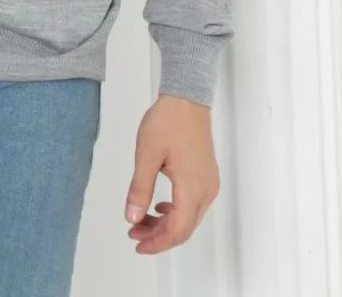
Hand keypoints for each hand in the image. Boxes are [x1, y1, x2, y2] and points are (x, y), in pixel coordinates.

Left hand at [124, 93, 220, 253]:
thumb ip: (139, 188)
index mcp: (192, 189)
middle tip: (133, 233)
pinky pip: (193, 204)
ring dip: (166, 224)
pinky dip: (175, 211)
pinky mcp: (207, 175)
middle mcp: (205, 191)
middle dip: (158, 236)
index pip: (177, 230)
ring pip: (189, 217)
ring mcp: (209, 183)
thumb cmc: (167, 122)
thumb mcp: (146, 154)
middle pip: (184, 228)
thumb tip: (132, 218)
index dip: (157, 243)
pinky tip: (160, 206)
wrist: (186, 98)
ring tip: (141, 220)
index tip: (136, 243)